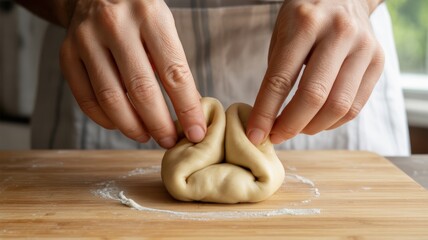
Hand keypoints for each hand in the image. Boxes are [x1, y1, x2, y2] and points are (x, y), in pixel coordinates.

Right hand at [60, 0, 205, 147]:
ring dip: (132, 127)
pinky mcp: (66, 53)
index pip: (174, 73)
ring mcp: (86, 39)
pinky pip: (86, 98)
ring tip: (146, 135)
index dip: (187, 109)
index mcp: (150, 16)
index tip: (196, 132)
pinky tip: (119, 123)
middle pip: (141, 91)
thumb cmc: (139, 15)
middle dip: (159, 124)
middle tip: (169, 140)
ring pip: (111, 99)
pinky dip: (105, 119)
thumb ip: (174, 65)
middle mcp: (115, 25)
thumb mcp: (164, 28)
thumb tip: (189, 111)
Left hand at [247, 0, 384, 144]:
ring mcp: (363, 47)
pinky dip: (332, 122)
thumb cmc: (304, 19)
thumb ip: (277, 73)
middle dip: (290, 125)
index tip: (255, 135)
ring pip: (338, 106)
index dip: (266, 112)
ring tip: (296, 128)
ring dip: (312, 127)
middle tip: (276, 137)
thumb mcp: (282, 35)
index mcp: (305, 23)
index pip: (280, 78)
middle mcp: (338, 33)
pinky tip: (317, 120)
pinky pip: (355, 106)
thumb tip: (268, 119)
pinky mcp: (378, 61)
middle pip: (314, 96)